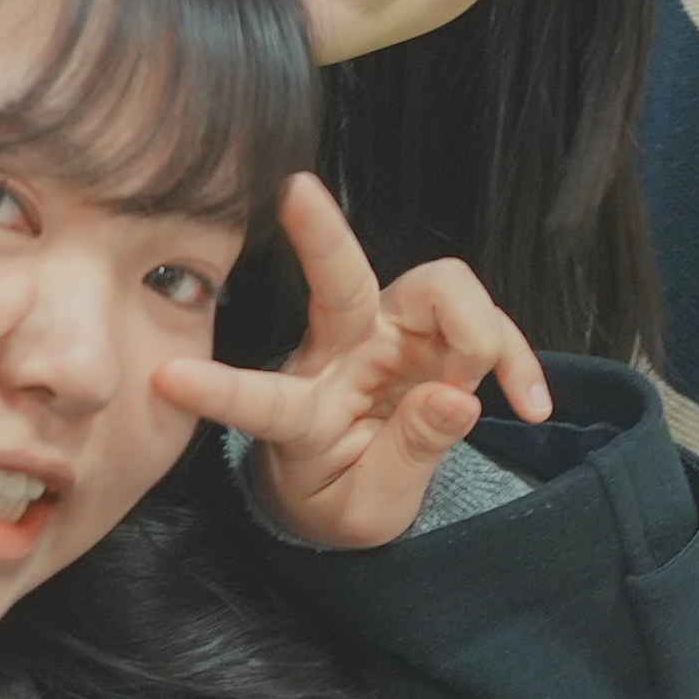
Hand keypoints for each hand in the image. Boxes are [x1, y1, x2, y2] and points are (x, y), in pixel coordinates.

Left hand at [153, 175, 559, 548]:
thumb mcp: (371, 508)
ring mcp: (389, 336)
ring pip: (439, 287)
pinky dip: (518, 360)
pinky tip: (531, 407)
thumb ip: (411, 454)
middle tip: (298, 191)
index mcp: (302, 413)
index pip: (261, 401)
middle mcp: (340, 356)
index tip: (167, 377)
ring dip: (478, 336)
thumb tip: (456, 398)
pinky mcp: (433, 333)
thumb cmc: (343, 497)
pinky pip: (489, 323)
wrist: (361, 489)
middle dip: (321, 235)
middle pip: (341, 282)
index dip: (219, 389)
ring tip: (480, 398)